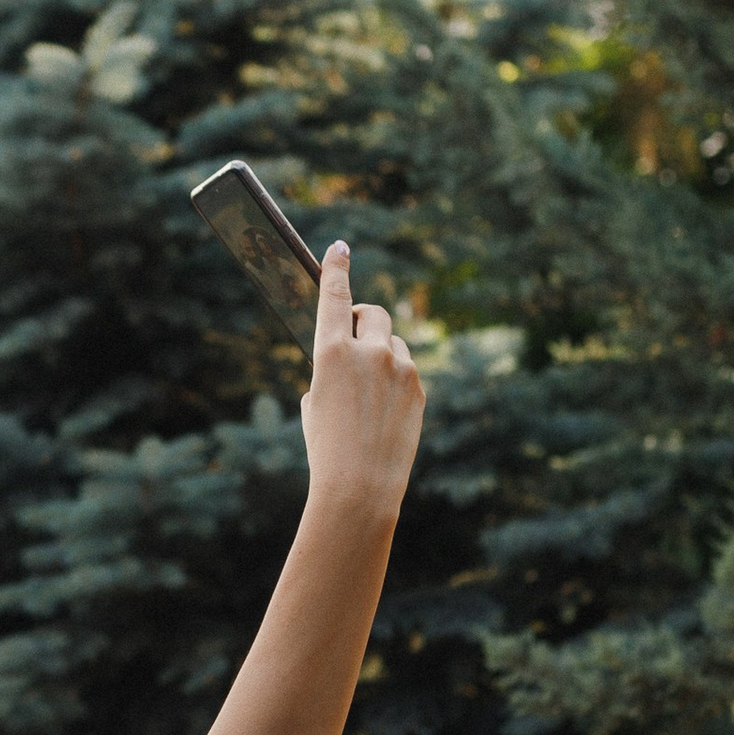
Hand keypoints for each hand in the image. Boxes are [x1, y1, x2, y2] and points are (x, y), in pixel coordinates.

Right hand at [300, 247, 423, 523]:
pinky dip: (395, 380)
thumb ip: (332, 371)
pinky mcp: (418, 387)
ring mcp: (399, 368)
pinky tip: (384, 411)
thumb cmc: (327, 449)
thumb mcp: (315, 404)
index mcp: (331, 352)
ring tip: (368, 395)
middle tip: (355, 335)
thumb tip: (352, 361)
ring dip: (382, 354)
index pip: (335, 296)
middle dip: (364, 320)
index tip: (340, 248)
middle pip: (373, 313)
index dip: (337, 268)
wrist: (361, 486)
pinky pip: (406, 369)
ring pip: (393, 343)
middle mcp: (369, 352)